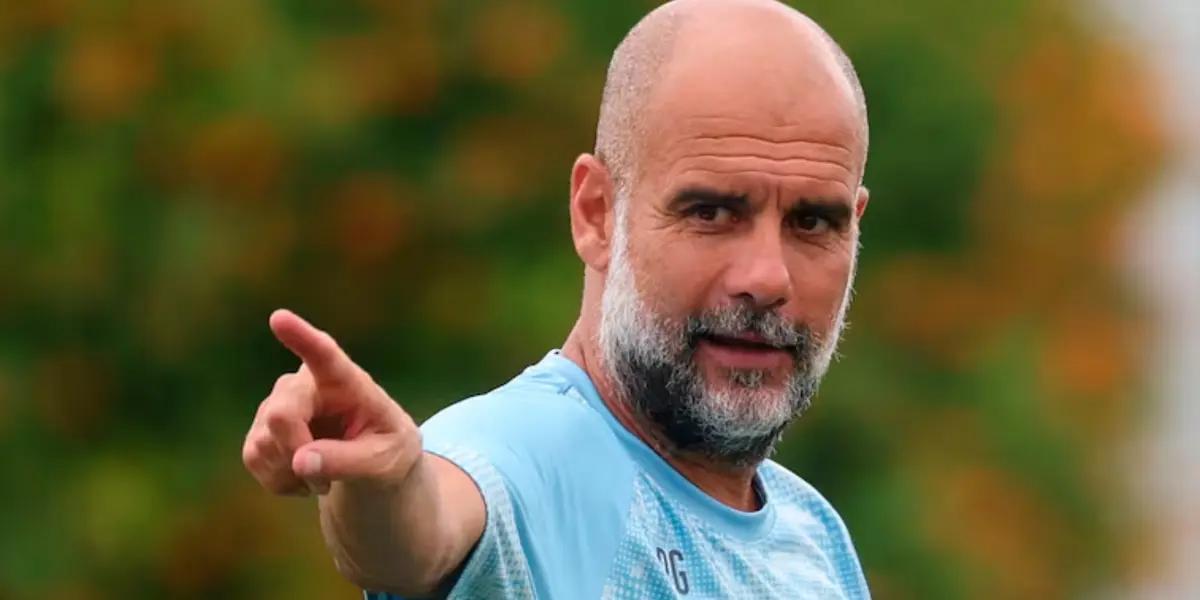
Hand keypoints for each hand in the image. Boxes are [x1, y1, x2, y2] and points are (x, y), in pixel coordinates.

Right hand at [243, 309, 421, 495]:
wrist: (372, 464)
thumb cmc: (387, 450)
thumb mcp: (384, 461)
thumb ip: (348, 461)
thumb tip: (299, 461)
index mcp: (347, 380)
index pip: (324, 355)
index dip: (301, 337)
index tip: (279, 318)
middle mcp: (306, 383)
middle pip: (282, 415)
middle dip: (297, 453)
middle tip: (325, 482)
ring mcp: (278, 403)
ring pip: (264, 442)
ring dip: (291, 472)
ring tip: (323, 475)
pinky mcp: (260, 428)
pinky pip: (253, 457)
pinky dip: (278, 480)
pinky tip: (302, 477)